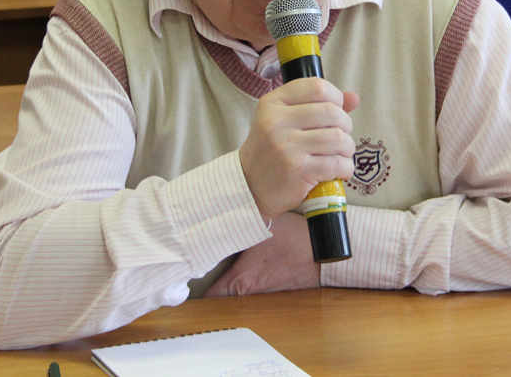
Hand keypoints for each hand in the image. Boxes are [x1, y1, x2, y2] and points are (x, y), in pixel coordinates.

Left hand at [203, 212, 319, 296]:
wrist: (326, 255)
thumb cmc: (294, 240)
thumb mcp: (262, 225)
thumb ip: (238, 222)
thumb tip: (218, 212)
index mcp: (240, 280)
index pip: (210, 297)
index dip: (195, 292)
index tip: (184, 282)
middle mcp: (250, 292)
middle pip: (221, 296)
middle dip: (210, 285)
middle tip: (197, 269)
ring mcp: (264, 293)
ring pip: (237, 292)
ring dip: (229, 282)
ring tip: (218, 265)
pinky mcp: (276, 289)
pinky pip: (254, 288)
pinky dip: (247, 279)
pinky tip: (248, 263)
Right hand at [239, 77, 358, 222]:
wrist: (250, 186)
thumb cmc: (272, 150)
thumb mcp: (285, 120)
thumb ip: (318, 105)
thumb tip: (354, 97)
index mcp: (273, 103)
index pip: (317, 86)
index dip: (336, 97)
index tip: (336, 111)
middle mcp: (277, 121)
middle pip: (332, 112)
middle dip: (346, 126)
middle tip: (340, 137)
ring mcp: (286, 146)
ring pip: (338, 138)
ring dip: (348, 148)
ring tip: (341, 154)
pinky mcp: (297, 170)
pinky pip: (337, 164)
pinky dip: (345, 168)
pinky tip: (339, 170)